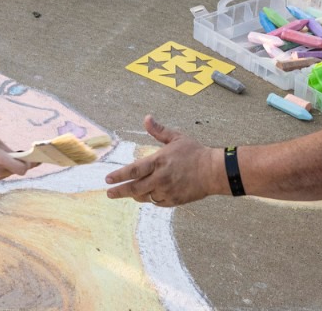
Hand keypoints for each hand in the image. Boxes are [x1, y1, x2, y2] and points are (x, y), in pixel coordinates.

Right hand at [0, 133, 31, 183]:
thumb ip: (9, 151)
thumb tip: (18, 157)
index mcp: (1, 160)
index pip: (22, 169)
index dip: (29, 166)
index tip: (33, 161)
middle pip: (14, 171)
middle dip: (16, 165)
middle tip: (16, 157)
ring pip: (5, 175)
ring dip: (6, 168)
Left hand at [104, 116, 218, 204]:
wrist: (213, 171)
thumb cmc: (195, 152)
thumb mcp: (176, 138)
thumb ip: (158, 131)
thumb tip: (146, 118)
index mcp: (158, 161)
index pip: (133, 170)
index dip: (119, 175)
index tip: (108, 179)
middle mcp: (160, 178)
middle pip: (134, 188)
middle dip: (119, 191)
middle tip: (109, 193)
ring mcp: (167, 191)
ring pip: (144, 197)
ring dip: (135, 195)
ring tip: (128, 193)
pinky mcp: (174, 200)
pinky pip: (157, 202)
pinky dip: (150, 199)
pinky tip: (147, 195)